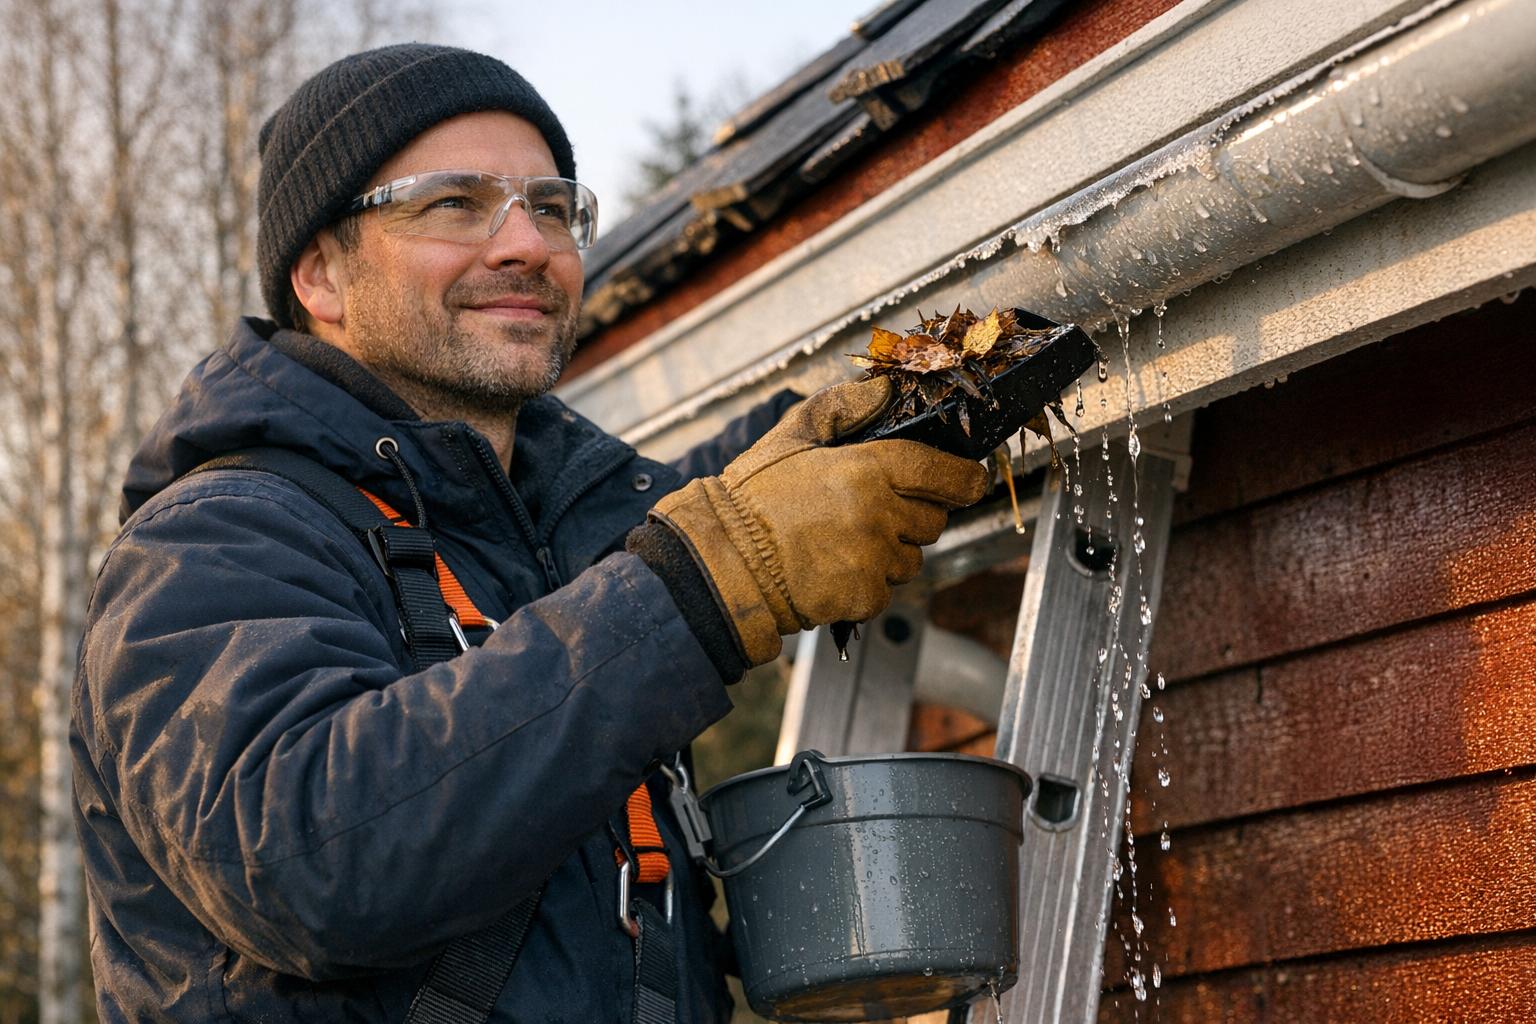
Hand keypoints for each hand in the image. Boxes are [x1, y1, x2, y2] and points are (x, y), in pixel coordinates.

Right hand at [649, 377, 989, 664]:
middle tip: (871, 511)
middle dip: (913, 515)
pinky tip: (832, 569)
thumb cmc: (752, 498)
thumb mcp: (791, 436)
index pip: (945, 473)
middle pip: (933, 520)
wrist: (722, 563)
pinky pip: (886, 589)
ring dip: (890, 551)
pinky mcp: (863, 598)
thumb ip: (842, 406)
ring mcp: (872, 560)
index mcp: (867, 469)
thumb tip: (885, 389)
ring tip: (843, 541)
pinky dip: (867, 583)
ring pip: (911, 558)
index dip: (967, 478)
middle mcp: (877, 515)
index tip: (971, 481)